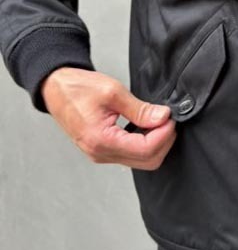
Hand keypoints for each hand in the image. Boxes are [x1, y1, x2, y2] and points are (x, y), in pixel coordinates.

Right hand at [41, 66, 176, 169]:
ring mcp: (101, 154)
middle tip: (167, 118)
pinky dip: (145, 143)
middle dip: (164, 140)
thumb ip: (140, 109)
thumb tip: (162, 117)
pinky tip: (146, 126)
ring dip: (156, 142)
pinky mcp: (103, 150)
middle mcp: (100, 153)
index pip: (146, 149)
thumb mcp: (113, 92)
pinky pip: (132, 155)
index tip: (170, 117)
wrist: (56, 88)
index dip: (164, 134)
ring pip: (142, 161)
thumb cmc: (78, 88)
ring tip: (157, 120)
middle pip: (148, 161)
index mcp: (101, 140)